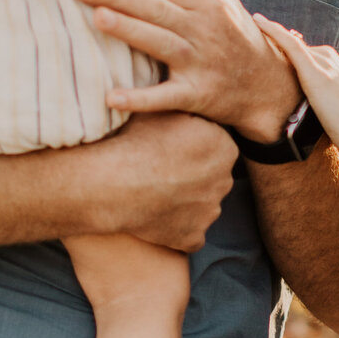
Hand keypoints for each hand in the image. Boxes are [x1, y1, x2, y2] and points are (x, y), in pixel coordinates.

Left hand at [73, 0, 301, 137]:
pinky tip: (112, 98)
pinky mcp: (197, 95)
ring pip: (159, 42)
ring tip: (97, 18)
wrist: (267, 86)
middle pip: (155, 7)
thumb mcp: (224, 4)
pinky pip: (165, 97)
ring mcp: (201, 62)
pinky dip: (139, 98)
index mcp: (208, 2)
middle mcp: (205, 29)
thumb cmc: (236, 39)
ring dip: (129, 30)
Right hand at [104, 113, 236, 251]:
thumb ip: (180, 111)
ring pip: (199, 206)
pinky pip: (188, 234)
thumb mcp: (161, 112)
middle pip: (209, 178)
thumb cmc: (135, 142)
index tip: (167, 149)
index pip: (212, 148)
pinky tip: (153, 219)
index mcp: (224, 147)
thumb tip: (179, 101)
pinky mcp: (194, 236)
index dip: (188, 148)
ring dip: (182, 204)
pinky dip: (174, 229)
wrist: (113, 184)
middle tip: (159, 173)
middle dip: (190, 177)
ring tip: (151, 195)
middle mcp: (225, 180)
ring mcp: (211, 212)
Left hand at [252, 15, 338, 173]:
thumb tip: (307, 126)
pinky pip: (291, 45)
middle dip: (272, 40)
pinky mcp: (317, 74)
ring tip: (244, 22)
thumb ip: (323, 115)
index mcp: (336, 73)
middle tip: (244, 30)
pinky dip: (274, 30)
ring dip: (268, 31)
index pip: (305, 57)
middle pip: (296, 47)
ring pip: (291, 43)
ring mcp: (325, 66)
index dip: (284, 51)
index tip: (263, 46)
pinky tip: (257, 21)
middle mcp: (331, 63)